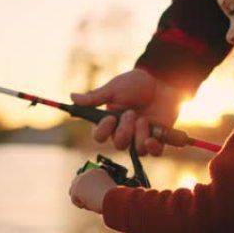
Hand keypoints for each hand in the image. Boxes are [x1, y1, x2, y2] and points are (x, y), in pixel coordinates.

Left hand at [69, 169, 116, 212]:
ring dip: (81, 199)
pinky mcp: (76, 188)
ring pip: (74, 191)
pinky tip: (90, 205)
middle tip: (88, 202)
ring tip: (92, 204)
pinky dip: (80, 204)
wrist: (112, 199)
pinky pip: (74, 199)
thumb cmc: (114, 199)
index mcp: (97, 171)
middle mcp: (88, 173)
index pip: (86, 179)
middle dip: (80, 193)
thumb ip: (99, 190)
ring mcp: (81, 180)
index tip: (92, 196)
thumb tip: (93, 196)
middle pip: (77, 183)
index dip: (87, 189)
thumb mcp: (107, 191)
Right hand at [70, 68, 184, 155]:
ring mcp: (141, 135)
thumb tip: (71, 97)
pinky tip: (152, 138)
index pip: (100, 135)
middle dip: (125, 130)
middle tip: (132, 113)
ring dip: (139, 135)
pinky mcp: (158, 138)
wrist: (162, 79)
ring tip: (145, 119)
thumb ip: (95, 97)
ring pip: (136, 150)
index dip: (103, 131)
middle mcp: (124, 131)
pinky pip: (153, 152)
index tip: (110, 118)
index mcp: (110, 120)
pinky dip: (153, 147)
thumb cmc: (136, 82)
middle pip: (118, 144)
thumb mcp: (114, 88)